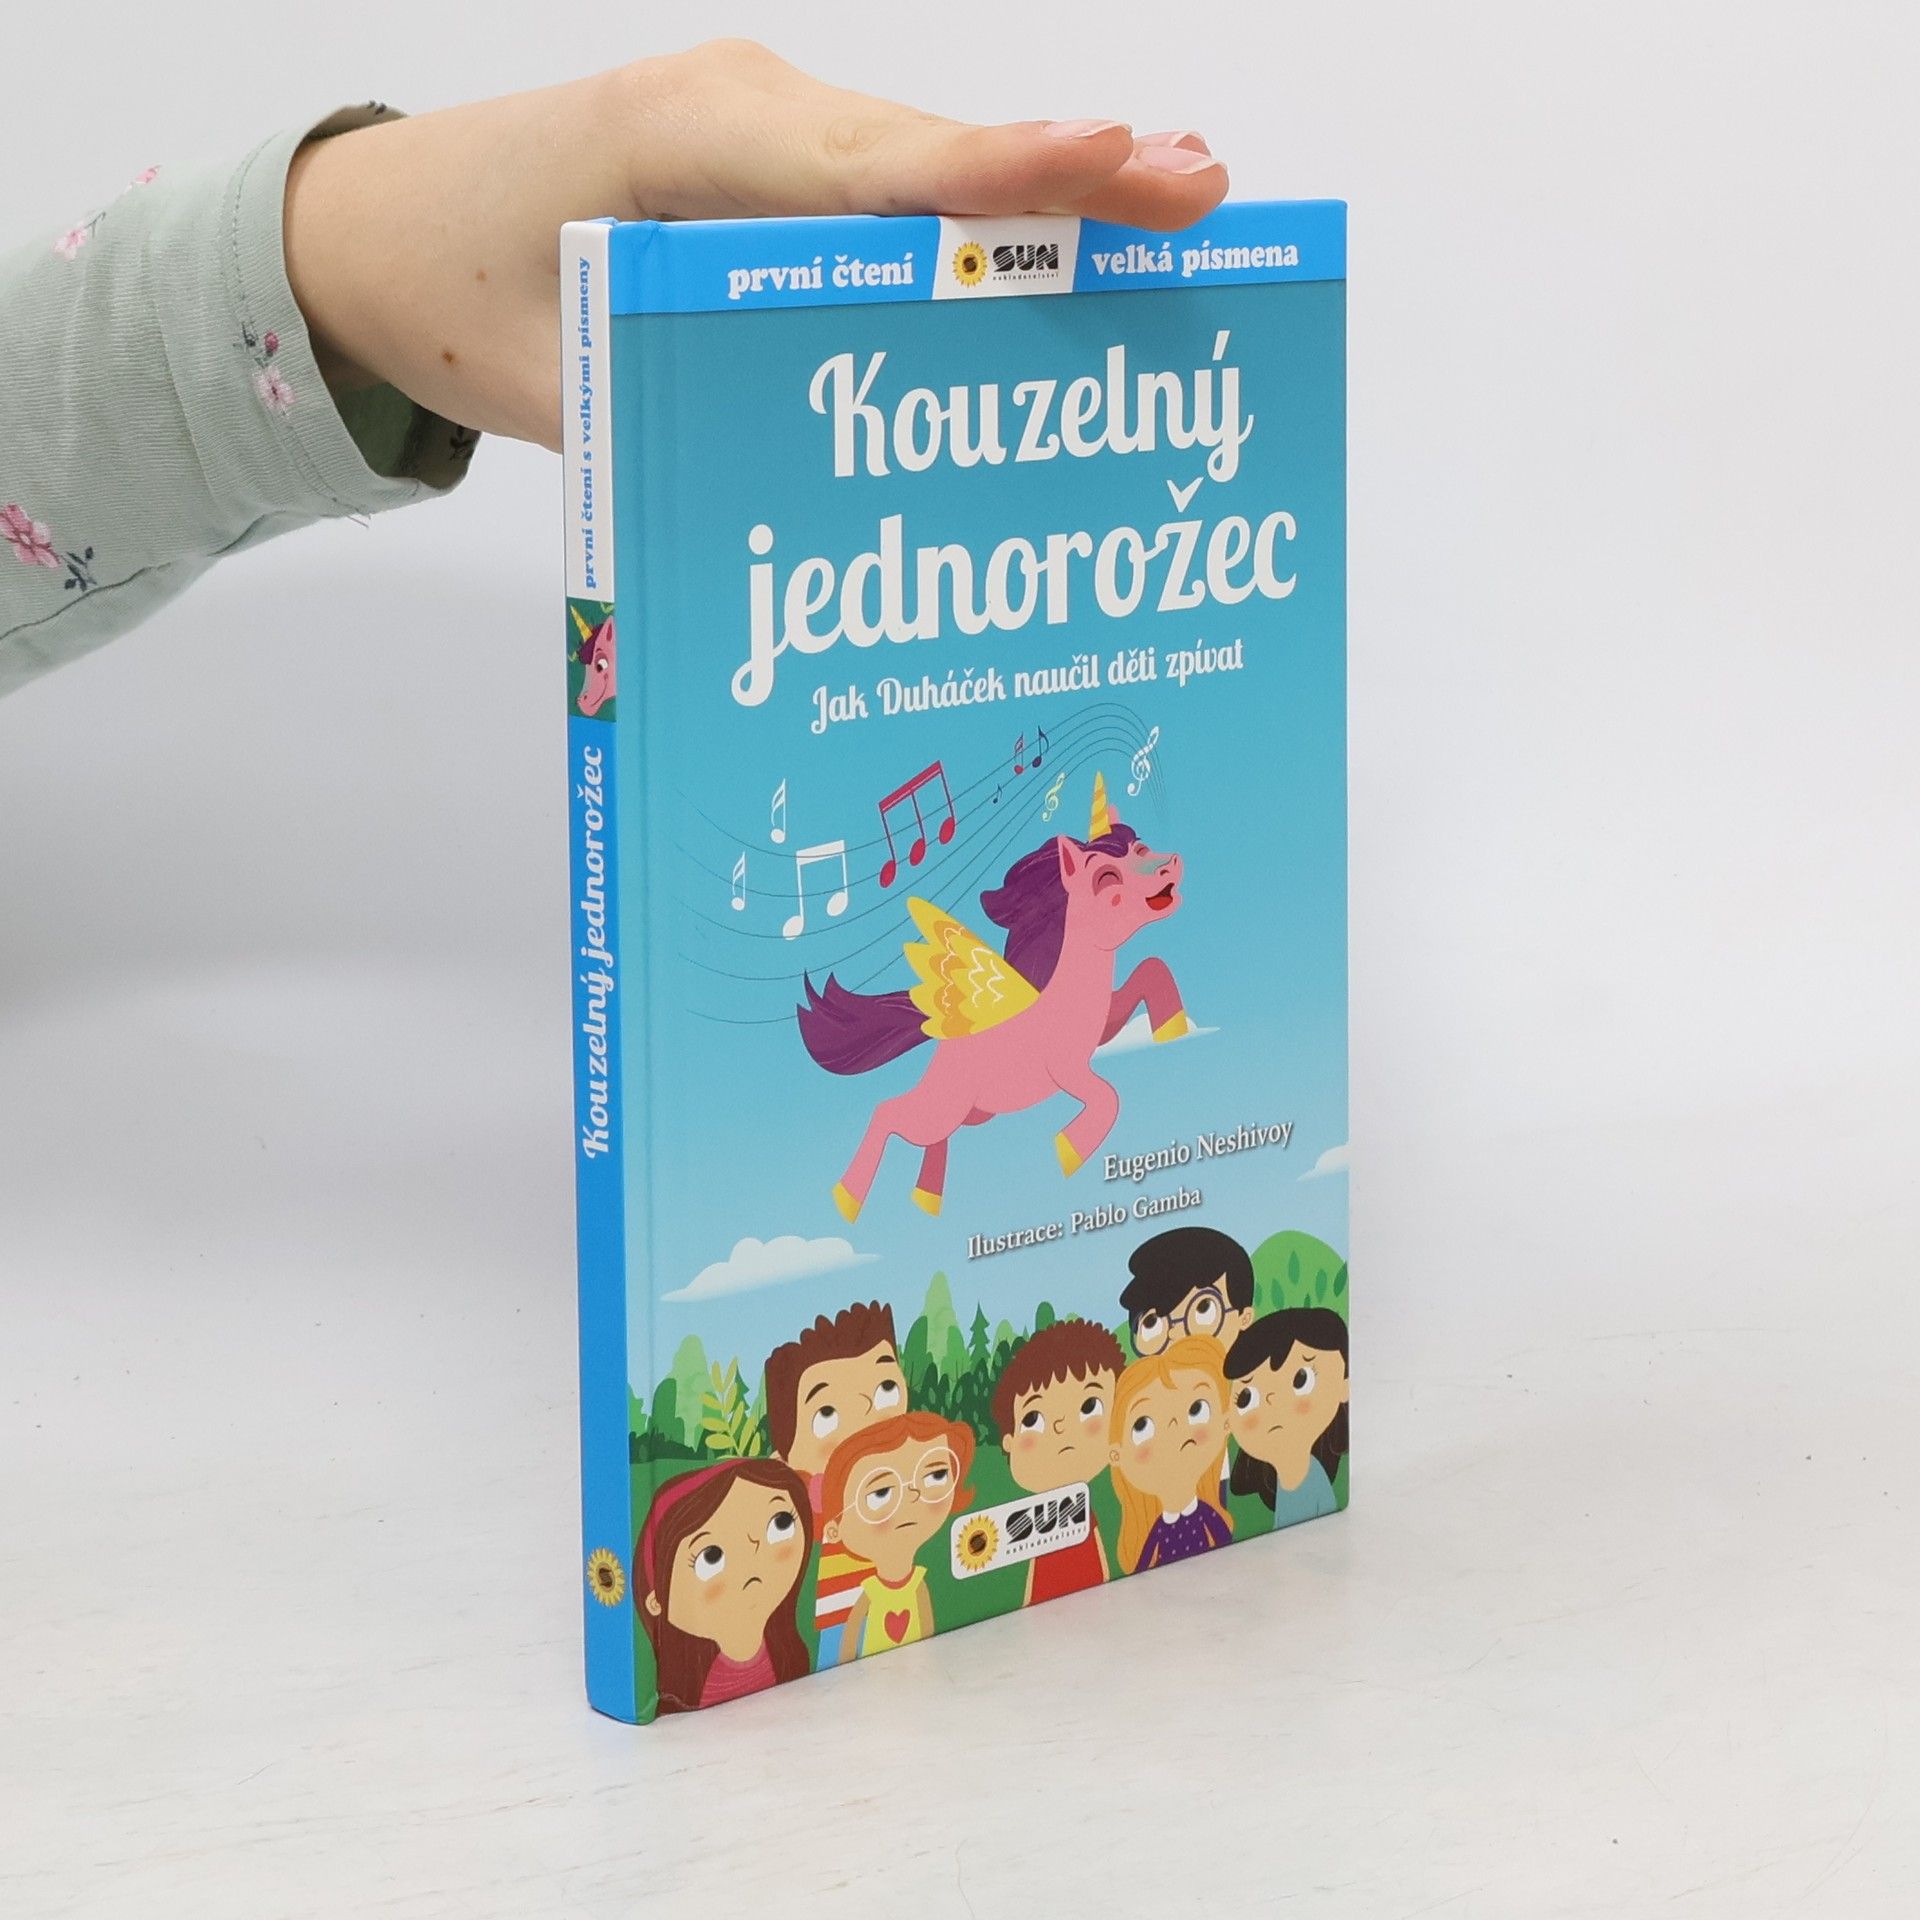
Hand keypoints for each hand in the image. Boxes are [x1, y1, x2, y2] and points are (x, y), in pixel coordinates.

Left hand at [283, 40, 1228, 450]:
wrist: (361, 232)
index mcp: (687, 139)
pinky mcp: (759, 161)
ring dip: (1043, 188)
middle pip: (931, 149)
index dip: (1004, 178)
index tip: (1118, 165)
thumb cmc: (445, 291)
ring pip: (923, 162)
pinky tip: (1063, 227)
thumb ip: (690, 403)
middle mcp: (741, 108)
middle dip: (1070, 174)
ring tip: (1170, 200)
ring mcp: (756, 126)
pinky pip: (886, 184)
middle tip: (1202, 191)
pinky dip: (976, 208)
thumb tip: (832, 486)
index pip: (877, 167)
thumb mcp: (562, 375)